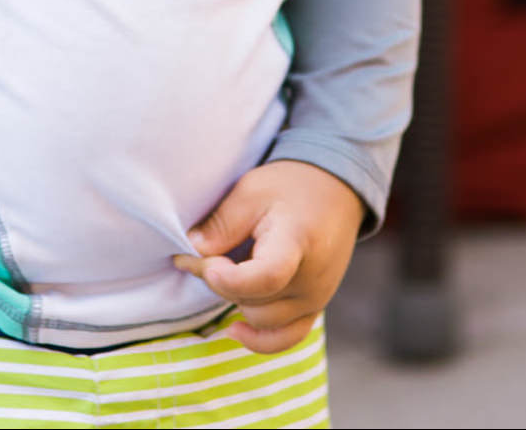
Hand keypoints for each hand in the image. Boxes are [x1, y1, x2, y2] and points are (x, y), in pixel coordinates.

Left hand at [174, 160, 362, 353]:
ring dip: (235, 299)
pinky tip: (234, 328)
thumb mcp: (251, 191)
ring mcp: (316, 299)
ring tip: (223, 268)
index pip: (267, 277)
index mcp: (297, 242)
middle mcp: (312, 280)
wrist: (333, 192)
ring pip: (262, 319)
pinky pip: (286, 338)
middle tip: (202, 253)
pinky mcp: (314, 308)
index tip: (206, 262)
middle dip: (220, 281)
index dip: (229, 279)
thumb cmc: (290, 186)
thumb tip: (192, 250)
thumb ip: (223, 222)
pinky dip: (258, 338)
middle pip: (256, 300)